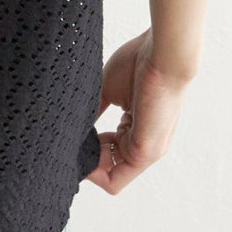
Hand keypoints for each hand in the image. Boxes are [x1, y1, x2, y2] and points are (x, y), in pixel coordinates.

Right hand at [86, 27, 188, 194]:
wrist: (161, 53)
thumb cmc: (140, 63)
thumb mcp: (109, 90)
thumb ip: (94, 110)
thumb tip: (74, 125)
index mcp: (136, 129)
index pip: (110, 153)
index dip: (90, 149)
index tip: (74, 136)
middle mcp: (144, 145)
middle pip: (108, 169)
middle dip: (87, 159)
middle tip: (70, 142)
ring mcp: (147, 151)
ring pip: (111, 178)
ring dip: (89, 166)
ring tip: (75, 145)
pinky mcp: (145, 152)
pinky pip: (115, 179)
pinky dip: (94, 172)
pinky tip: (83, 151)